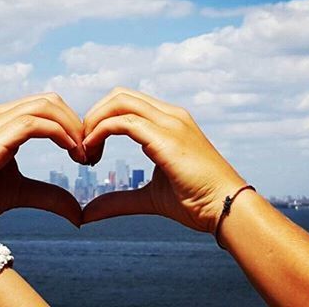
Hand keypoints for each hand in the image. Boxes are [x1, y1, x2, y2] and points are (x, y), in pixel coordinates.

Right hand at [0, 92, 85, 238]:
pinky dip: (58, 134)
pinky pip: (31, 124)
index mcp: (2, 121)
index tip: (87, 152)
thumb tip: (79, 212)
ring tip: (83, 155)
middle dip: (76, 122)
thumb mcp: (22, 192)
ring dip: (71, 128)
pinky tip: (71, 152)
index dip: (72, 123)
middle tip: (90, 152)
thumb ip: (49, 194)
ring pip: (43, 107)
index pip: (46, 105)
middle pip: (49, 101)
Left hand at [81, 87, 246, 232]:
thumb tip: (86, 213)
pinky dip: (100, 132)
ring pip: (119, 102)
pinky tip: (91, 152)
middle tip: (81, 148)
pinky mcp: (166, 137)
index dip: (101, 120)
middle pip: (119, 95)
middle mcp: (170, 115)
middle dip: (92, 117)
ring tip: (84, 152)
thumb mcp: (149, 197)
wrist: (227, 208)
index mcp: (169, 122)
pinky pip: (124, 121)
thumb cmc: (196, 202)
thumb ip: (119, 200)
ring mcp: (170, 122)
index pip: (127, 103)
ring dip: (93, 123)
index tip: (89, 150)